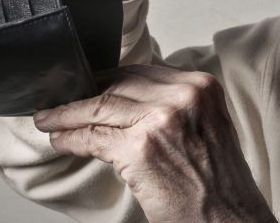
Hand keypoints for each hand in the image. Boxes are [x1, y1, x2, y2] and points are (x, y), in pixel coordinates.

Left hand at [32, 65, 275, 222]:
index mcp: (203, 87)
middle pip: (120, 84)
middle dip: (87, 93)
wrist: (230, 218)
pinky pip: (93, 137)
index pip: (144, 72)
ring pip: (100, 106)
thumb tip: (131, 100)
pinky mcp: (140, 149)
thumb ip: (179, 106)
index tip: (92, 85)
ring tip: (49, 120)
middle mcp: (184, 96)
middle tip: (63, 102)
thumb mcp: (209, 127)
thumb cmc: (220, 182)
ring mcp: (161, 120)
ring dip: (67, 114)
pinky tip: (59, 141)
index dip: (111, 79)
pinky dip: (70, 138)